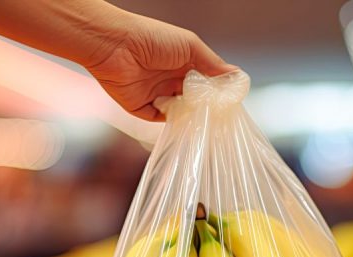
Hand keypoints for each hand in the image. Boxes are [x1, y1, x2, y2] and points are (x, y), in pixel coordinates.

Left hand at [87, 11, 237, 120]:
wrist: (115, 46)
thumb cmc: (152, 38)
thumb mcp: (190, 47)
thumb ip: (213, 64)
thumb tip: (237, 76)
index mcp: (183, 63)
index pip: (205, 82)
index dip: (218, 91)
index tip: (231, 101)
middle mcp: (170, 79)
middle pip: (194, 99)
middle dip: (206, 106)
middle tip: (221, 114)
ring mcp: (157, 95)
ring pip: (180, 112)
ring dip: (191, 115)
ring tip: (205, 118)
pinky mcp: (142, 109)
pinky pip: (162, 120)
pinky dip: (173, 122)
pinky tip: (184, 121)